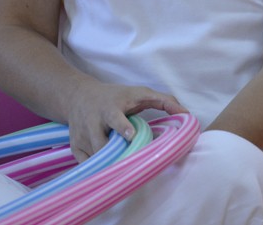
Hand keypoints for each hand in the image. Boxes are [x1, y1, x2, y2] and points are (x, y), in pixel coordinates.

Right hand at [65, 80, 187, 161]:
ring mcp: (81, 135)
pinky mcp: (75, 147)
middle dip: (113, 155)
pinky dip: (99, 170)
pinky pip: (88, 166)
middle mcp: (92, 122)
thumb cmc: (115, 96)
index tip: (130, 136)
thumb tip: (187, 114)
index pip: (114, 118)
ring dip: (109, 164)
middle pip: (101, 144)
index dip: (122, 127)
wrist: (78, 96)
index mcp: (109, 108)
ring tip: (120, 168)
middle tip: (128, 164)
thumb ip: (163, 101)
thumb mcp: (138, 93)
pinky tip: (108, 169)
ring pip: (96, 158)